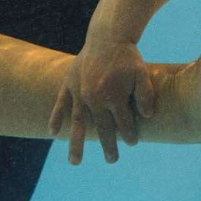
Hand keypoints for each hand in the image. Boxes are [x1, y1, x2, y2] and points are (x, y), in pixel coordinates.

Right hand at [49, 36, 153, 165]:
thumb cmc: (127, 57)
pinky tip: (53, 133)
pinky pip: (61, 105)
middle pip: (103, 128)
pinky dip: (56, 118)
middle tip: (112, 160)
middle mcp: (95, 98)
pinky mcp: (69, 84)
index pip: (123, 123)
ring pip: (78, 123)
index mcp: (114, 96)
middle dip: (109, 145)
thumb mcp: (142, 73)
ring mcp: (80, 92)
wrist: (107, 37)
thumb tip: (147, 116)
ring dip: (76, 143)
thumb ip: (145, 95)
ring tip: (75, 163)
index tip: (132, 143)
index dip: (130, 134)